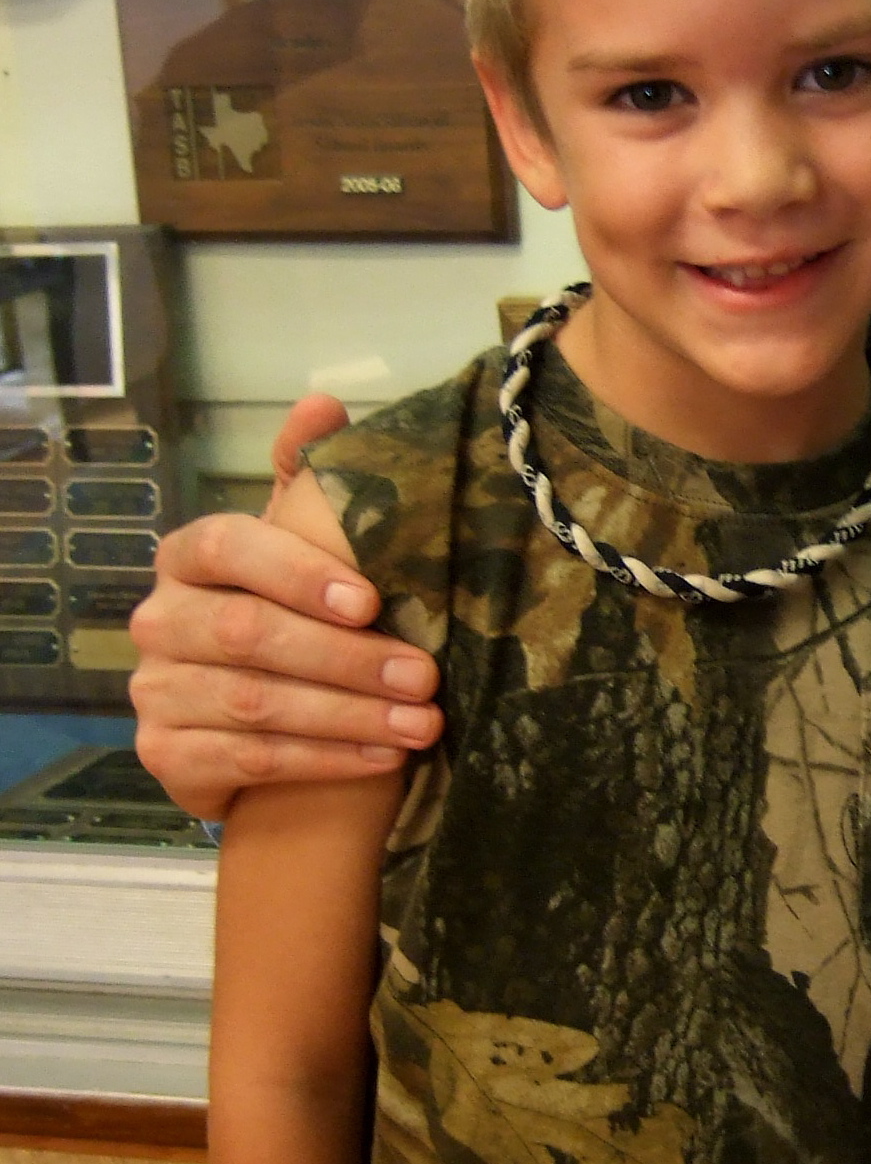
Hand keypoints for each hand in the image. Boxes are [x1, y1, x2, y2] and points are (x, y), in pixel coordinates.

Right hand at [130, 397, 441, 818]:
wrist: (254, 731)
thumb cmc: (293, 623)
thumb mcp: (303, 547)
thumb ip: (310, 482)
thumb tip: (322, 402)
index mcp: (191, 556)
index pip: (230, 547)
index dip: (299, 573)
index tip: (373, 602)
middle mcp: (159, 620)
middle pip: (248, 634)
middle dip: (346, 659)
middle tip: (424, 677)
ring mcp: (154, 691)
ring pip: (253, 704)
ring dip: (348, 715)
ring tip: (422, 725)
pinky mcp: (164, 756)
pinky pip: (248, 760)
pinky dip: (324, 760)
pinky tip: (384, 759)